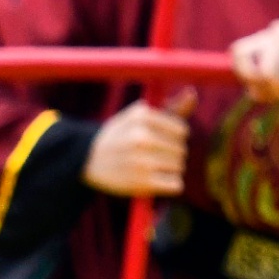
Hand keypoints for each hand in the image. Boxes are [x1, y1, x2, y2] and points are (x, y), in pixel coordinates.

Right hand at [78, 96, 192, 198]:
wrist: (86, 160)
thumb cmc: (120, 136)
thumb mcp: (139, 117)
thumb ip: (169, 108)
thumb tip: (192, 93)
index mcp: (142, 116)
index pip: (182, 131)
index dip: (172, 138)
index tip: (157, 141)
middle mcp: (142, 136)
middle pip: (181, 150)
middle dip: (170, 155)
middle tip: (151, 157)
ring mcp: (142, 160)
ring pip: (179, 167)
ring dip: (169, 170)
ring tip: (151, 168)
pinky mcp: (143, 182)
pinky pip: (176, 184)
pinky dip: (169, 185)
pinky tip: (155, 181)